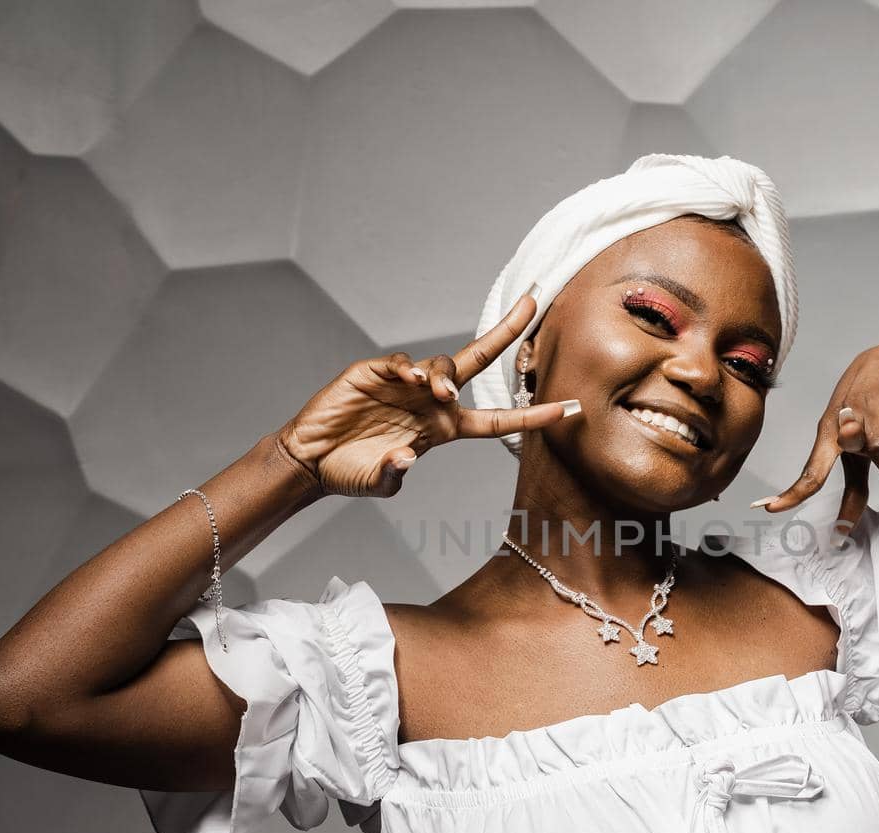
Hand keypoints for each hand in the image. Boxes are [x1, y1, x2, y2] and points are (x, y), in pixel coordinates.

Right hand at [274, 289, 578, 497]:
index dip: (533, 416)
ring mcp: (405, 386)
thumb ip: (394, 476)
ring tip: (435, 393)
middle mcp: (431, 403)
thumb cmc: (349, 472)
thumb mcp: (379, 483)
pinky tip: (408, 382)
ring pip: (442, 365)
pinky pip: (401, 364)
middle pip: (479, 362)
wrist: (310, 459)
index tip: (568, 408)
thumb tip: (406, 459)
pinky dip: (408, 369)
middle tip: (532, 302)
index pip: (497, 420)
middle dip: (507, 331)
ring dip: (445, 377)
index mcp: (443, 430)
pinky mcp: (374, 373)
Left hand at [753, 343, 878, 534]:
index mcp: (828, 436)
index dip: (792, 491)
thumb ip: (853, 482)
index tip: (771, 509)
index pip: (810, 471)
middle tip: (841, 532)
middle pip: (848, 458)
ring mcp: (874, 414)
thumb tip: (847, 524)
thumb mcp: (851, 443)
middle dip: (846, 481)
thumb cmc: (864, 410)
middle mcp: (847, 424)